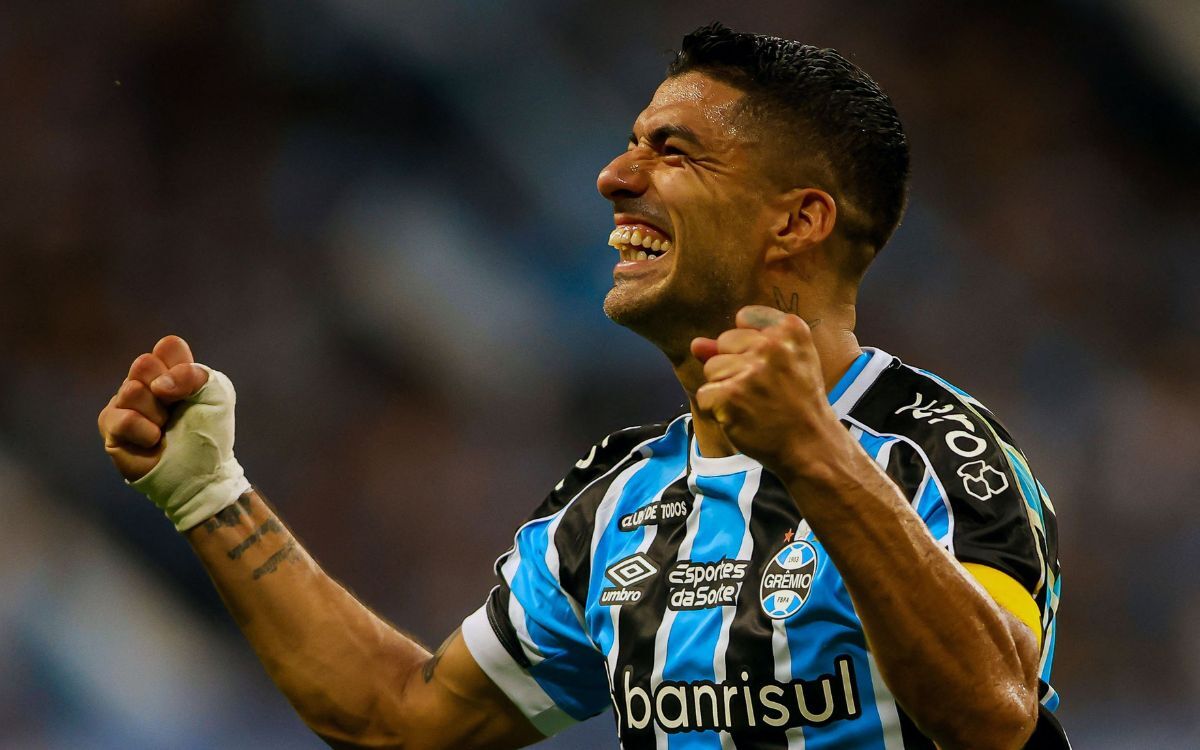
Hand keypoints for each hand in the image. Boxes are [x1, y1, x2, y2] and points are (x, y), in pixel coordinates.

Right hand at [99, 335, 210, 481]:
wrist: (200, 474)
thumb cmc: (209, 435)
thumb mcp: (216, 396)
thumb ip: (194, 374)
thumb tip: (157, 385)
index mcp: (171, 370)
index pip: (169, 346)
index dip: (183, 368)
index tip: (195, 391)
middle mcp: (144, 382)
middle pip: (144, 363)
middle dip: (168, 391)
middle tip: (176, 412)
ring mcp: (124, 402)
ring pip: (132, 390)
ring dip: (157, 415)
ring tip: (165, 430)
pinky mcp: (111, 427)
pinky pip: (124, 418)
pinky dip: (146, 433)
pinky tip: (153, 442)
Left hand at [690, 306, 837, 478]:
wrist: (810, 446)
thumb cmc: (797, 404)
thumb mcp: (786, 364)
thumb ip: (740, 346)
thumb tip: (696, 344)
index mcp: (790, 330)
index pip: (745, 318)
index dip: (749, 345)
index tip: (769, 367)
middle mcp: (771, 345)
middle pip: (724, 342)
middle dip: (735, 366)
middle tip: (762, 390)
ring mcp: (750, 371)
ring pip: (712, 369)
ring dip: (725, 389)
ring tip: (753, 405)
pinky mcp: (730, 395)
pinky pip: (705, 394)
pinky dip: (717, 410)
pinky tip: (742, 418)